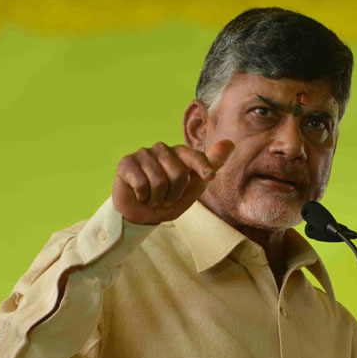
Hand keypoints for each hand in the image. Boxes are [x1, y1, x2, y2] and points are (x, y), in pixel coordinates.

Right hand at [112, 140, 234, 224]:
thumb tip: (230, 142)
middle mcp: (162, 149)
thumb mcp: (194, 187)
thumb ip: (211, 165)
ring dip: (157, 198)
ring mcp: (143, 153)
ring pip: (159, 181)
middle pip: (178, 174)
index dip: (204, 166)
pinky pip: (141, 184)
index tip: (210, 176)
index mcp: (180, 153)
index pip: (195, 156)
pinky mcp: (126, 162)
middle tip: (165, 197)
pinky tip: (140, 194)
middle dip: (173, 195)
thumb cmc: (169, 199)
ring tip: (153, 197)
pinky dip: (143, 196)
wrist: (141, 215)